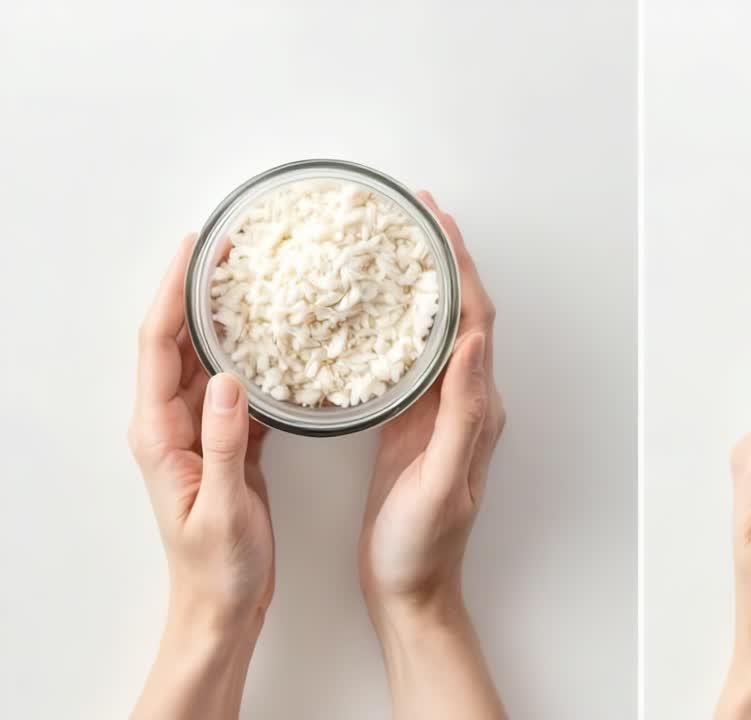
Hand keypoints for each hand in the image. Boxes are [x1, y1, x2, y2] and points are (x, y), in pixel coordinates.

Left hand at [128, 235, 273, 719]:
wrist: (222, 605)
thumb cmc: (220, 566)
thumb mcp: (226, 505)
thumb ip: (225, 439)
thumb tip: (229, 376)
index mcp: (160, 434)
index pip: (159, 344)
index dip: (174, 292)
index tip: (196, 248)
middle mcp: (171, 425)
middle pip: (176, 339)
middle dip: (196, 288)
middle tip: (230, 246)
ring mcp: (196, 432)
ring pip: (205, 358)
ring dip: (223, 317)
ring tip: (253, 278)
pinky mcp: (224, 443)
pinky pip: (233, 385)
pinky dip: (250, 355)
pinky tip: (276, 339)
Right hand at [359, 192, 505, 718]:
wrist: (409, 590)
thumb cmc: (423, 545)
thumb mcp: (443, 480)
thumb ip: (461, 413)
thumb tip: (475, 341)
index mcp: (477, 406)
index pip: (475, 319)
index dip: (459, 266)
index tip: (437, 221)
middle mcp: (465, 400)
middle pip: (459, 311)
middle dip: (442, 258)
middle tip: (414, 213)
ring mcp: (437, 410)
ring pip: (433, 328)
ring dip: (419, 282)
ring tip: (393, 242)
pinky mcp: (410, 423)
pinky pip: (405, 357)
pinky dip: (393, 321)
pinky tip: (369, 306)